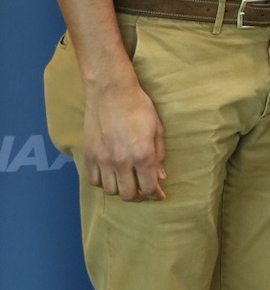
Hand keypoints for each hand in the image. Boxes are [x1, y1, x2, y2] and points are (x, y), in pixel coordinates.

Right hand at [83, 75, 166, 201]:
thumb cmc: (139, 107)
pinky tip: (110, 176)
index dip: (156, 195)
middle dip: (139, 196)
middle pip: (128, 194)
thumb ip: (159, 155)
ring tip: (127, 184)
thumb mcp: (157, 129)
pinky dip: (103, 183)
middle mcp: (121, 162)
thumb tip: (160, 176)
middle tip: (144, 192)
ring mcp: (103, 160)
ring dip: (120, 191)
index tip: (159, 196)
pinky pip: (93, 180)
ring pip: (110, 191)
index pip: (149, 187)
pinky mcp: (89, 155)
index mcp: (142, 155)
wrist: (111, 93)